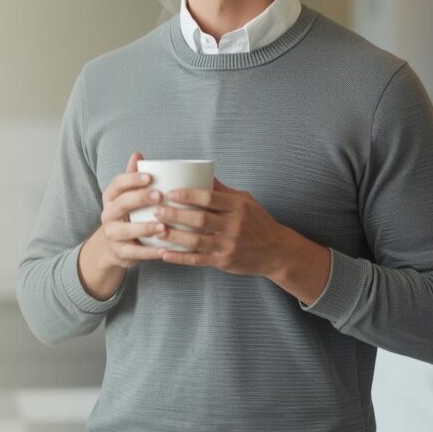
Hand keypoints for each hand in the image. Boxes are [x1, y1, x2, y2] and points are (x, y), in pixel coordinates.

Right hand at [97, 151, 169, 268]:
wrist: (113, 247)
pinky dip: (149, 253)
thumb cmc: (127, 215)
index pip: (117, 184)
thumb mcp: (127, 195)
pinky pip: (134, 253)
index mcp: (110, 197)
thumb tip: (138, 153)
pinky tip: (165, 251)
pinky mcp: (119, 253)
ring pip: (125, 230)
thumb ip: (133, 177)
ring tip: (163, 226)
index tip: (150, 176)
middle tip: (159, 195)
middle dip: (139, 199)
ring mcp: (112, 234)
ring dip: (145, 228)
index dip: (132, 179)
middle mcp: (108, 215)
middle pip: (120, 204)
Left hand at [154, 176, 291, 276]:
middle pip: (199, 219)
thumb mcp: (245, 200)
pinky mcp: (224, 261)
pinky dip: (180, 258)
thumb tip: (201, 170)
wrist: (277, 252)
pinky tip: (164, 254)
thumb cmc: (258, 222)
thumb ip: (222, 189)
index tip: (170, 193)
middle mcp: (234, 225)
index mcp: (238, 207)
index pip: (210, 198)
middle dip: (175, 214)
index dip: (188, 195)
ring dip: (174, 236)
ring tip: (156, 230)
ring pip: (196, 240)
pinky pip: (198, 259)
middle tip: (155, 209)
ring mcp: (229, 245)